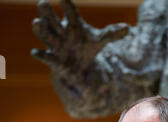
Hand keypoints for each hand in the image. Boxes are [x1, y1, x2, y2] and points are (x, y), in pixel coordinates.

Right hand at [31, 0, 128, 115]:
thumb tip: (128, 28)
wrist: (79, 66)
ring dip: (41, 29)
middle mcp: (61, 31)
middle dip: (47, 12)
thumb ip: (111, 34)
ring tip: (36, 22)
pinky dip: (40, 54)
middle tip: (43, 3)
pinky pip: (46, 56)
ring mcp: (55, 44)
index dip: (67, 5)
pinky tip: (35, 52)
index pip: (70, 12)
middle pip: (52, 19)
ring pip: (46, 34)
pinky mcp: (54, 59)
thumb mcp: (99, 41)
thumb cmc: (87, 47)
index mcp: (73, 24)